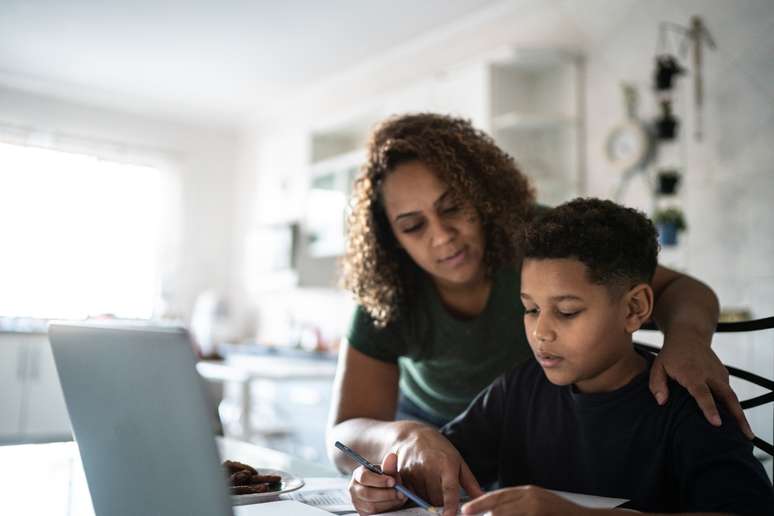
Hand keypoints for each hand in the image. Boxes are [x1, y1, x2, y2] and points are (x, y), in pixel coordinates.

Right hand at [349, 452, 406, 514]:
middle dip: (386, 494)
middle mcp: (354, 489)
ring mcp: (357, 503)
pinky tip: (395, 503)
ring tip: (400, 497)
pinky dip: (387, 509)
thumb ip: (389, 466)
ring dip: (389, 503)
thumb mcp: (387, 472)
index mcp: (358, 474)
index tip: (393, 482)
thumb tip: (392, 456)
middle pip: (367, 494)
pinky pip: (375, 514)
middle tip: (400, 493)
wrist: (385, 490)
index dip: (379, 481)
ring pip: (372, 507)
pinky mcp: (363, 513)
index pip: (364, 477)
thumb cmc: (385, 479)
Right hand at [393, 425, 483, 515]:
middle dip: (441, 501)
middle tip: (442, 488)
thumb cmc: (440, 449)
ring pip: (424, 498)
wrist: (413, 435)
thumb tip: (483, 498)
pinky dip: (418, 493)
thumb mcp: (458, 462)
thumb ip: (471, 483)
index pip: (449, 490)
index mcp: (446, 465)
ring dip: (429, 497)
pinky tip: (421, 480)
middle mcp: (429, 468)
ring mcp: (414, 472)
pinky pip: (412, 494)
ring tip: (431, 480)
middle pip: (435, 499)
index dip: (449, 506)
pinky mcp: (403, 475)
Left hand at [461, 485, 589, 515]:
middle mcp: (531, 497)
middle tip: (467, 513)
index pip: (499, 495)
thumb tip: (496, 512)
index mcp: (529, 492)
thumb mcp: (539, 504)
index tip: (467, 509)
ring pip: (505, 513)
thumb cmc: (561, 515)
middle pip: (499, 504)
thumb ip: (520, 506)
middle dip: (482, 510)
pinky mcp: (540, 514)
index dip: (481, 502)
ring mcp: (536, 507)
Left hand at [649, 331, 752, 438]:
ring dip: (739, 414)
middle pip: (728, 397)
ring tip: (745, 434)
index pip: (702, 394)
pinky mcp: (724, 376)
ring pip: (732, 397)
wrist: (689, 336)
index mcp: (692, 374)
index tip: (717, 423)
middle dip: (738, 416)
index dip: (709, 408)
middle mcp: (710, 375)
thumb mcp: (658, 367)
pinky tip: (734, 421)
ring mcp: (719, 375)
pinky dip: (733, 406)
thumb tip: (661, 402)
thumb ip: (657, 384)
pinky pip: (729, 393)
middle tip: (746, 435)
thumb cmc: (671, 355)